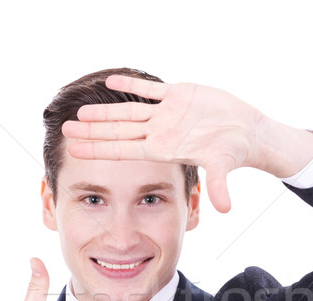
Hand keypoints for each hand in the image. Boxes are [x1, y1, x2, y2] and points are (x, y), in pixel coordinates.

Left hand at [62, 75, 264, 212]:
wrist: (246, 132)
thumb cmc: (235, 149)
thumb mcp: (224, 166)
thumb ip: (220, 185)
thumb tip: (225, 208)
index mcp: (163, 148)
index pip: (123, 149)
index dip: (98, 149)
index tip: (73, 150)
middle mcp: (160, 132)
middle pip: (118, 131)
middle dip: (92, 132)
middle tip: (66, 130)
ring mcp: (166, 114)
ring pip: (128, 112)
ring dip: (105, 112)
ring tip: (81, 113)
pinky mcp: (177, 95)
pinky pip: (150, 89)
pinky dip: (132, 85)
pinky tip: (111, 81)